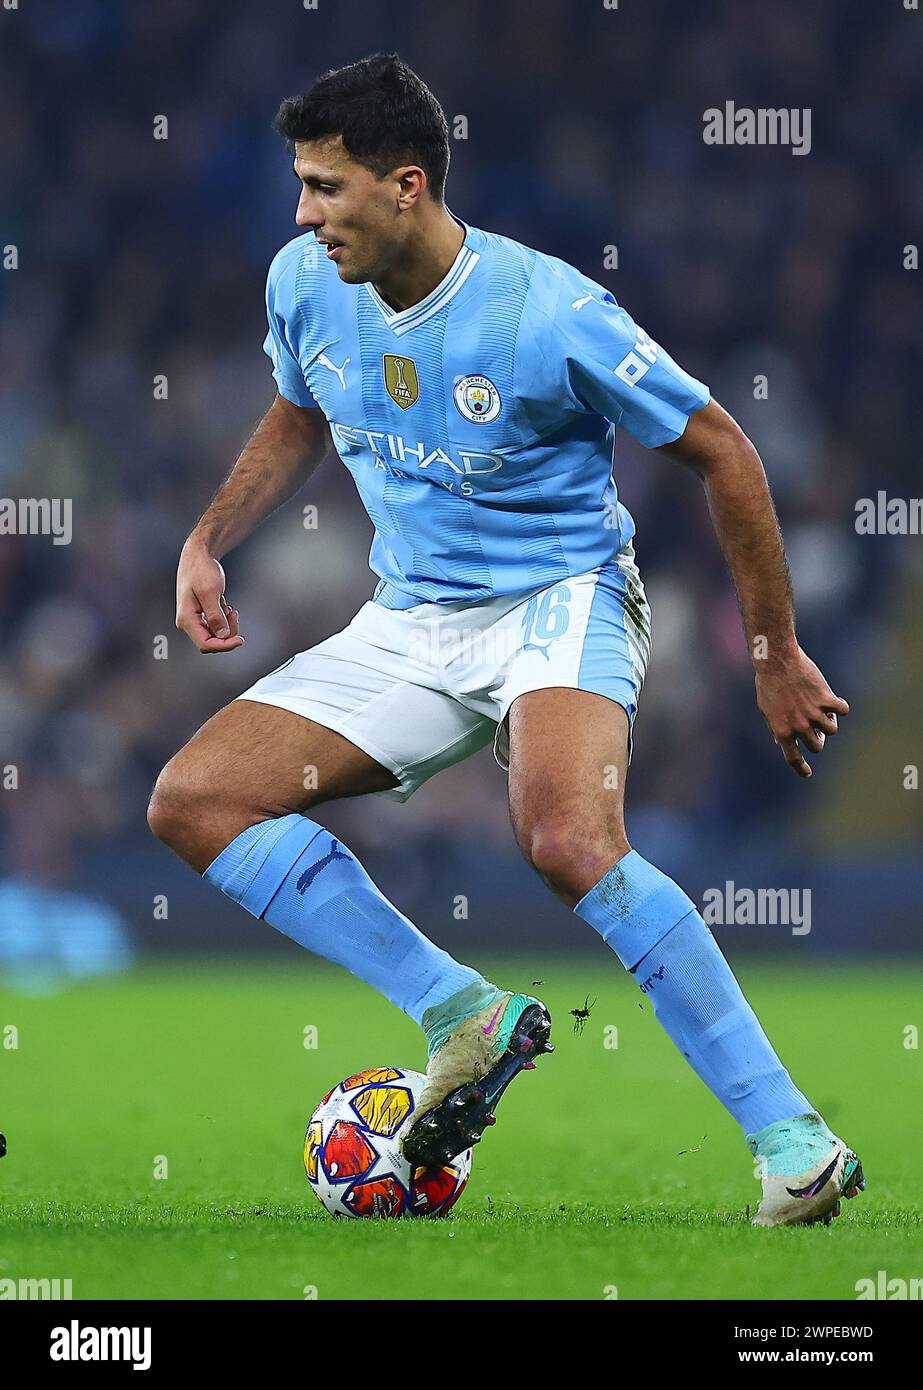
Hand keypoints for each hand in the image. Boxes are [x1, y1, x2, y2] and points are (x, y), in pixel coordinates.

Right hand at [175, 543, 244, 653]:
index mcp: (186, 619)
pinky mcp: (201, 615)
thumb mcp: (210, 592)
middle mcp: (188, 622)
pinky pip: (216, 625)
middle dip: (227, 633)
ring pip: (215, 634)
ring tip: (230, 609)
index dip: (224, 645)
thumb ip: (215, 616)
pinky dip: (224, 619)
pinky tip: (225, 606)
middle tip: (234, 616)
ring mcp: (194, 619)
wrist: (198, 557)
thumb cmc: (200, 570)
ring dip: (227, 625)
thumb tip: (223, 635)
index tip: (240, 640)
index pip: (205, 644)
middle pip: (211, 641)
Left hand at [754, 644, 847, 777]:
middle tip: (815, 728)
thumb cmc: (768, 683)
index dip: (801, 768)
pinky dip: (840, 706)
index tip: (807, 773)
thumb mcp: (767, 709)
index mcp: (782, 731)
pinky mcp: (826, 699)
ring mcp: (814, 714)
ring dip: (829, 722)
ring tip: (823, 711)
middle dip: (818, 739)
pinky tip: (836, 701)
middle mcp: (799, 726)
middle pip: (817, 746)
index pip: (793, 758)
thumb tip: (781, 743)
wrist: (778, 662)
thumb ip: (776, 727)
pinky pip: (842, 710)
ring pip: (831, 730)